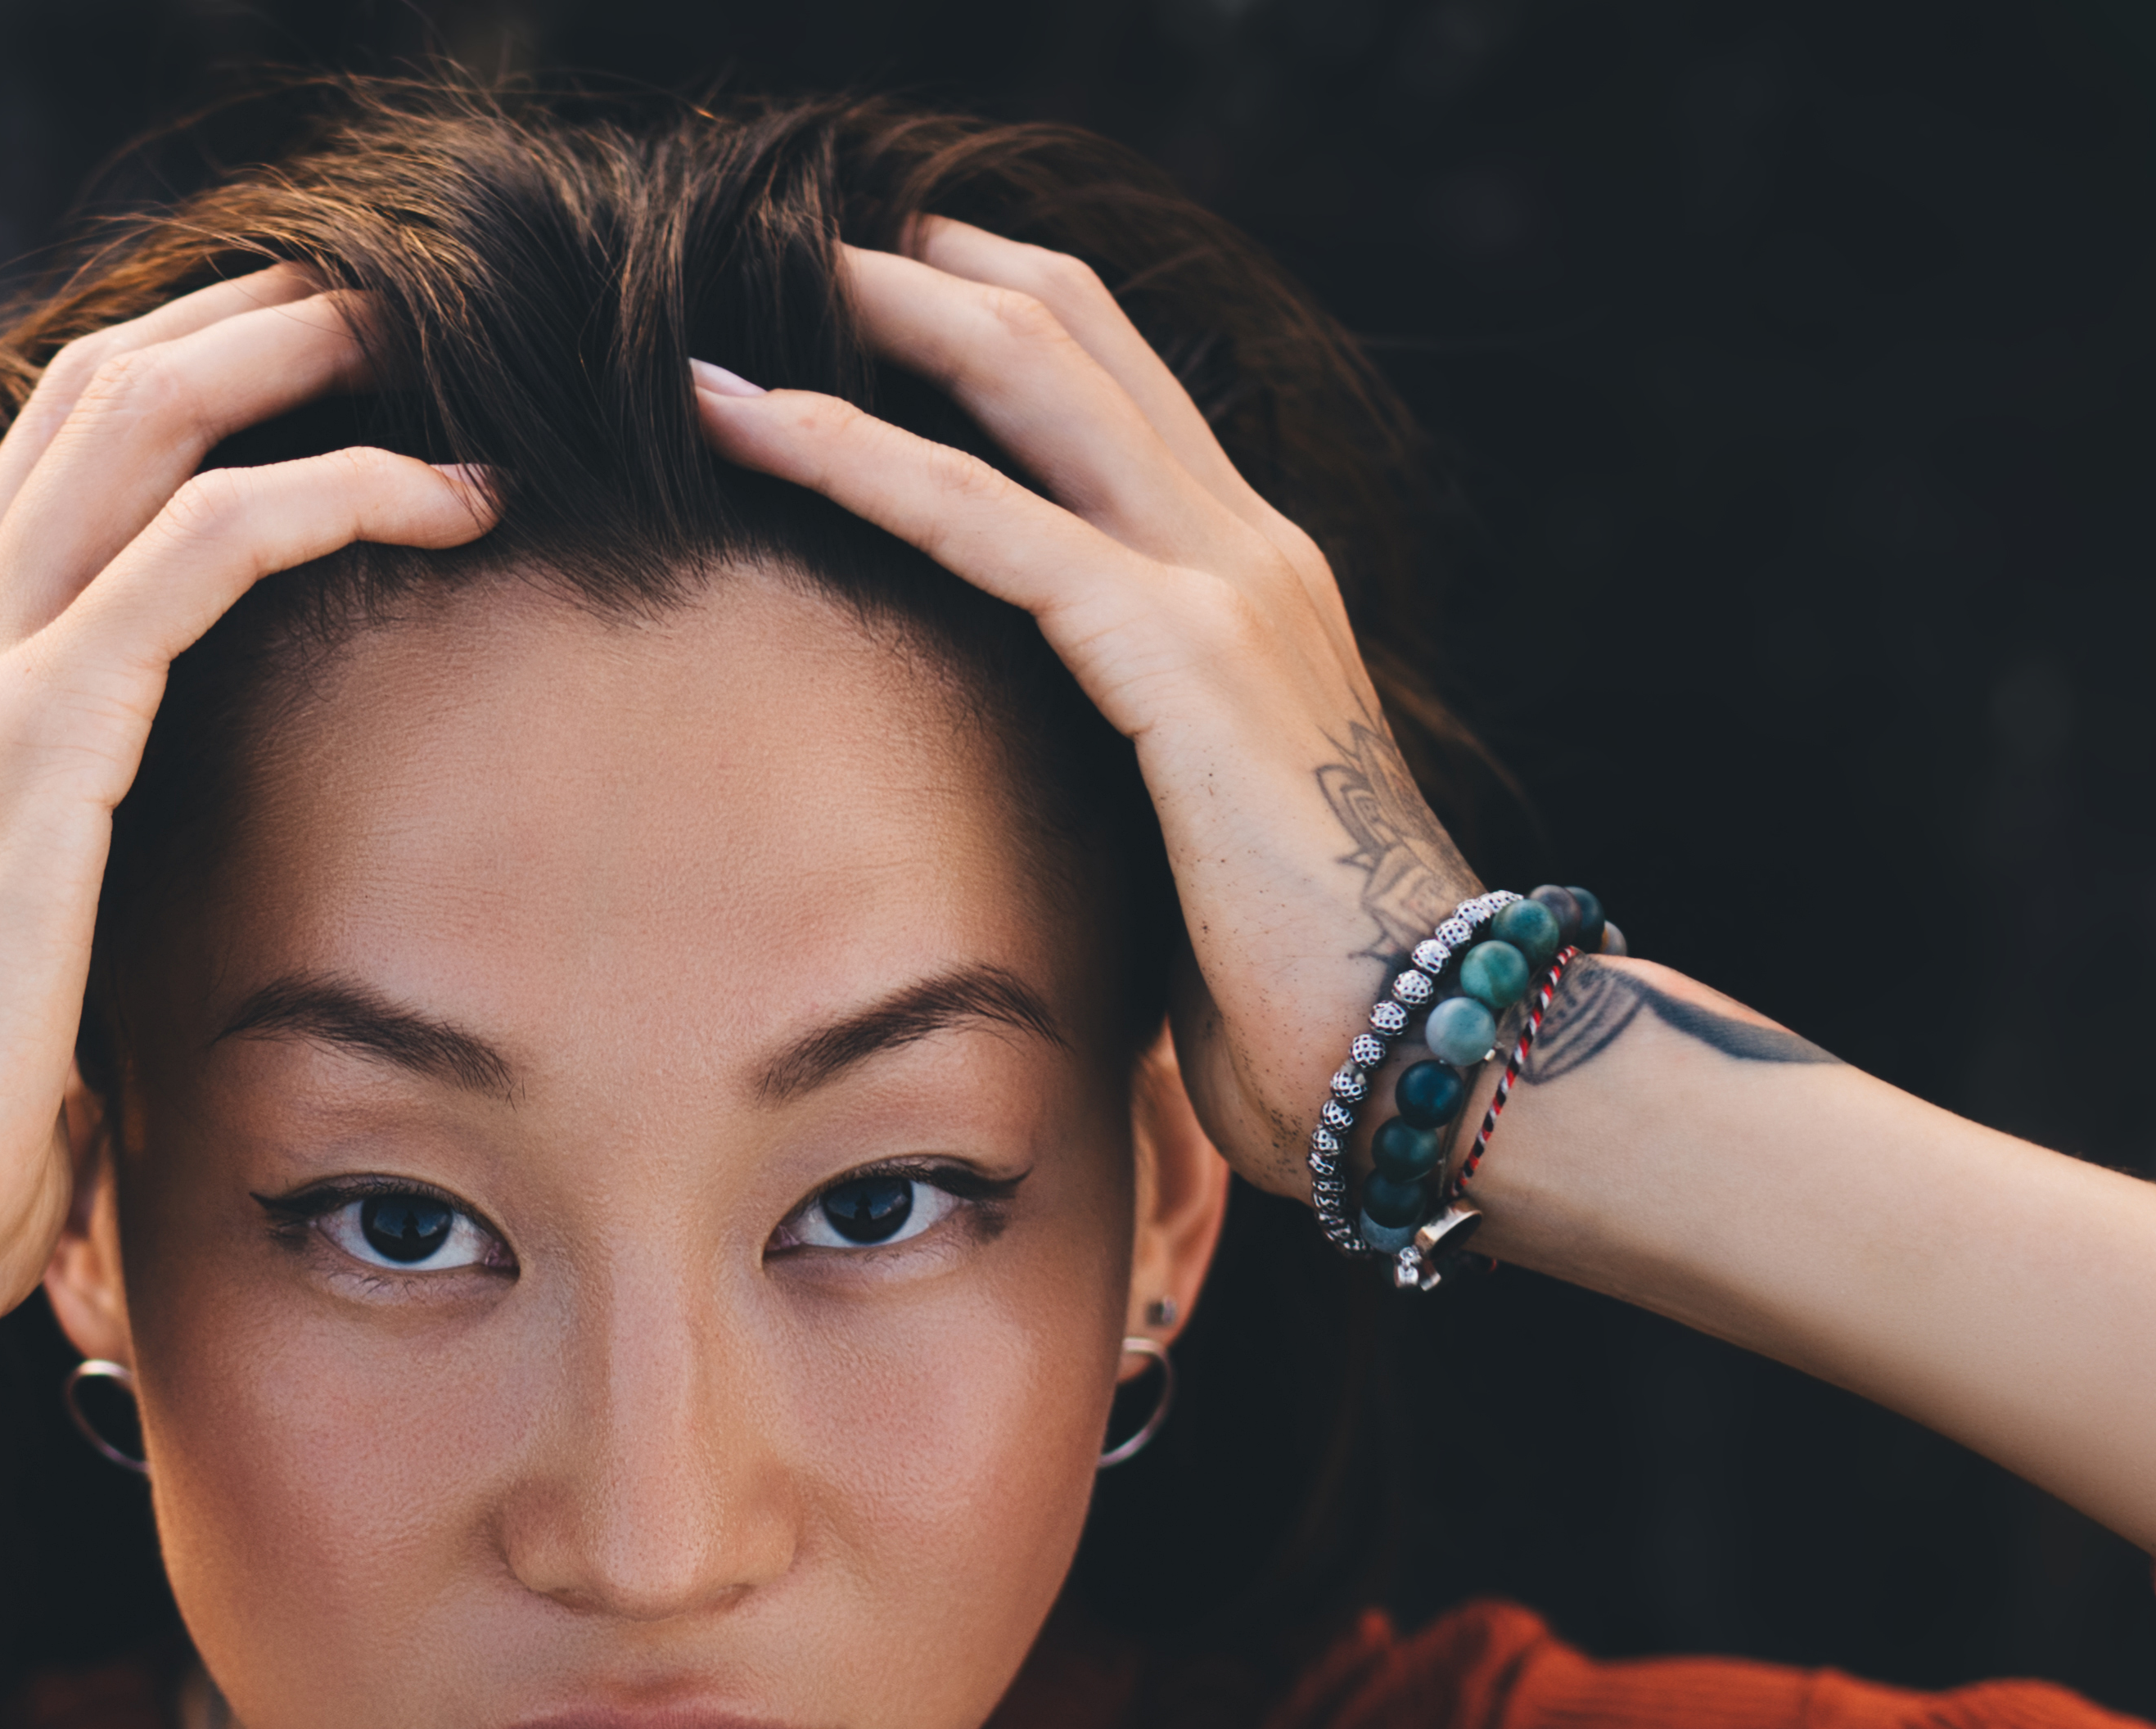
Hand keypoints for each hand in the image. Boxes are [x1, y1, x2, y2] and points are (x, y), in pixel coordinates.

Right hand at [0, 268, 496, 1372]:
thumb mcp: (19, 988)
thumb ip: (78, 919)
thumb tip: (161, 969)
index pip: (53, 466)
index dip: (189, 385)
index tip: (324, 377)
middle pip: (100, 392)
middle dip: (257, 323)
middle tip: (398, 305)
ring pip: (151, 417)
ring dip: (308, 360)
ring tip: (446, 344)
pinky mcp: (35, 731)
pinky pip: (212, 542)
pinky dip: (343, 490)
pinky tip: (454, 494)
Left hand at [687, 218, 1476, 1197]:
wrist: (1423, 1057)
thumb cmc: (1297, 995)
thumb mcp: (1191, 834)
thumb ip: (1122, 762)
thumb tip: (1009, 786)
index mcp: (1254, 581)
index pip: (1115, 384)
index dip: (994, 308)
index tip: (866, 291)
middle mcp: (1250, 549)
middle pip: (1072, 333)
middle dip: (923, 273)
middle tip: (785, 242)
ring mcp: (1228, 588)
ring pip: (1028, 383)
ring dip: (874, 327)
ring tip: (733, 303)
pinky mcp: (1183, 660)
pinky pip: (991, 522)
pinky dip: (858, 459)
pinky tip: (754, 424)